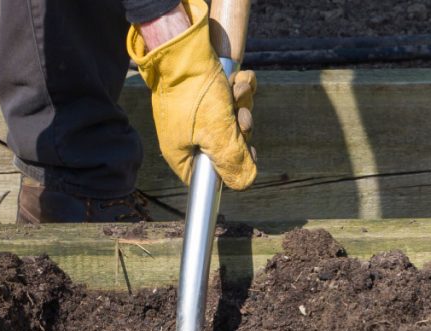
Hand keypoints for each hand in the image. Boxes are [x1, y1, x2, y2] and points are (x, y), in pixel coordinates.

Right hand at [128, 0, 256, 190]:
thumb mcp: (216, 133)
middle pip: (227, 146)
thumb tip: (246, 182)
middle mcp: (190, 137)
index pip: (211, 177)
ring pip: (233, 119)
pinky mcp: (208, 93)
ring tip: (233, 91)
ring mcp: (199, 114)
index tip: (248, 153)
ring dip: (241, 104)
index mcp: (183, 155)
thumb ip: (232, 161)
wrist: (182, 48)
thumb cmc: (192, 93)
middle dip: (240, 129)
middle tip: (238, 117)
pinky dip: (240, 88)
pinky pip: (233, 97)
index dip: (232, 167)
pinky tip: (235, 80)